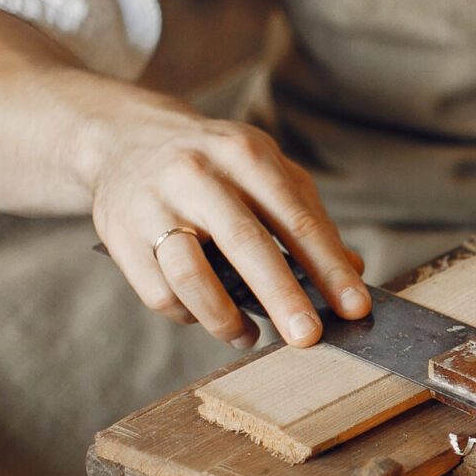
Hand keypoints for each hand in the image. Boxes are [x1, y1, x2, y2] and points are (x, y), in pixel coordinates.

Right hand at [89, 109, 368, 349]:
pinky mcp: (119, 235)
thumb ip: (308, 216)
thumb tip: (354, 270)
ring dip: (226, 319)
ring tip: (250, 338)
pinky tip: (207, 317)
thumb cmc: (214, 164)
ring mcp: (154, 204)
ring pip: (192, 276)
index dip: (329, 268)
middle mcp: (198, 175)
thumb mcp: (266, 169)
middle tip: (310, 338)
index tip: (356, 307)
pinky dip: (189, 315)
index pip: (296, 219)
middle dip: (283, 297)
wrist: (125, 137)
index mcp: (245, 155)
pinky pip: (159, 292)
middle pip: (247, 245)